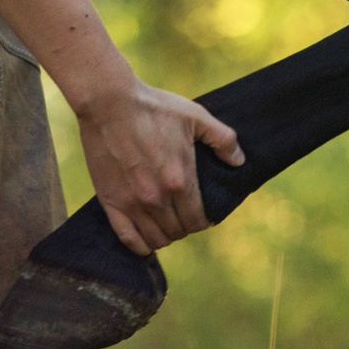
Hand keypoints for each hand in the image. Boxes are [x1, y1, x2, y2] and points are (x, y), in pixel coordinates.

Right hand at [74, 79, 245, 254]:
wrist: (109, 103)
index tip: (201, 213)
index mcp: (180, 181)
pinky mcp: (110, 202)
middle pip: (178, 232)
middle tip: (182, 214)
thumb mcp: (196, 116)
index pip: (198, 221)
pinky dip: (139, 245)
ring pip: (155, 239)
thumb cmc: (154, 108)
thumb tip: (239, 161)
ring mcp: (132, 203)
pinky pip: (127, 239)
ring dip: (164, 236)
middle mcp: (157, 198)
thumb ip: (223, 139)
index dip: (203, 221)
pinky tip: (145, 237)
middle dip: (184, 226)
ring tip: (165, 223)